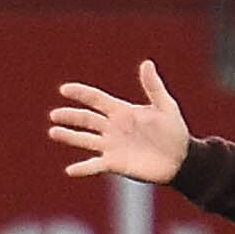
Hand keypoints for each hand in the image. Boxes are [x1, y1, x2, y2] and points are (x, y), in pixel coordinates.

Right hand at [49, 59, 191, 183]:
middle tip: (54, 115)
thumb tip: (147, 63)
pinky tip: (70, 171)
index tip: (65, 89)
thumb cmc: (174, 131)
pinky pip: (95, 165)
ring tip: (53, 132)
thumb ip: (153, 86)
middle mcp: (112, 127)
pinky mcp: (115, 163)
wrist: (181, 159)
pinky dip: (82, 168)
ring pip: (85, 140)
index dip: (81, 94)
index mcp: (122, 111)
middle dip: (70, 116)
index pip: (97, 99)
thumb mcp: (165, 106)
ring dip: (69, 136)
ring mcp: (112, 146)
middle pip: (86, 119)